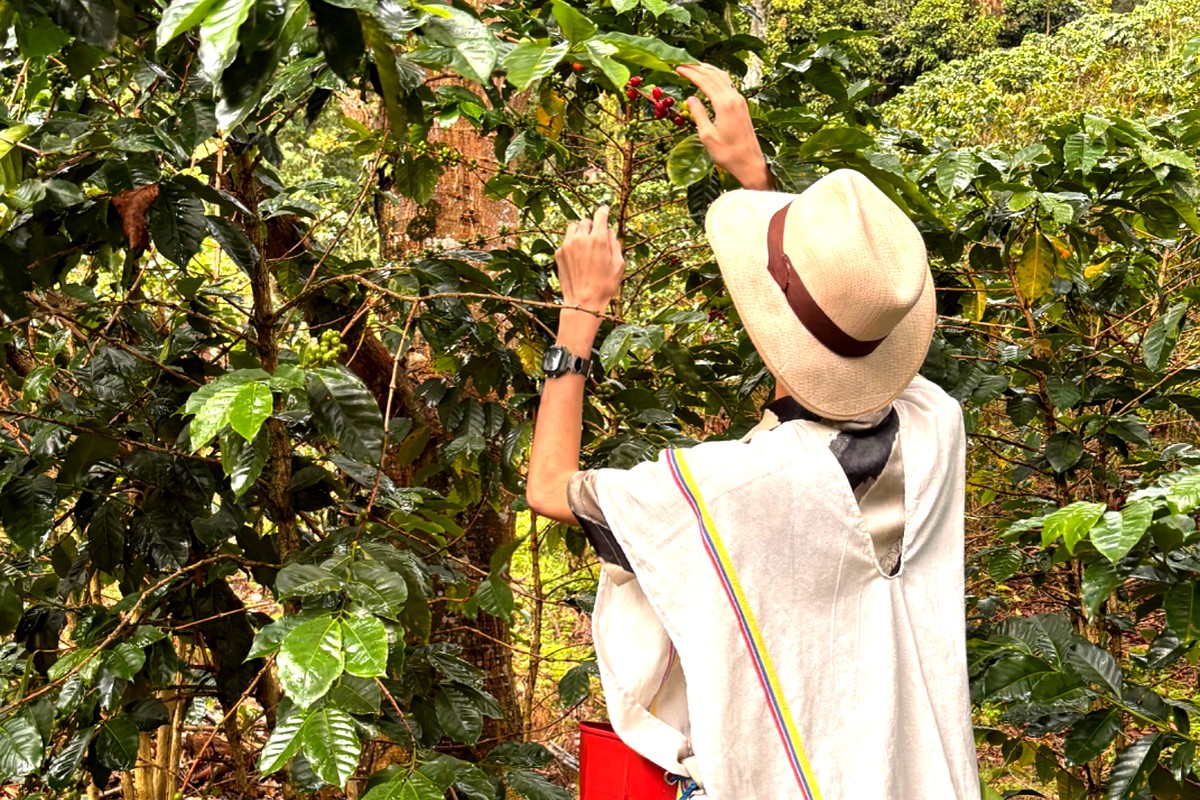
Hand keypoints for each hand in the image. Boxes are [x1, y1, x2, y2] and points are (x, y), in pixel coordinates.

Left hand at [555, 205, 624, 313]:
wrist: (582, 302)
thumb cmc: (604, 285)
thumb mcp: (618, 265)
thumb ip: (615, 244)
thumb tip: (609, 231)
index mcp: (598, 239)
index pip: (600, 215)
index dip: (604, 211)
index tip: (605, 210)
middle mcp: (581, 238)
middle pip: (586, 221)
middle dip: (592, 225)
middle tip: (596, 235)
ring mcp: (567, 245)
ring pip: (573, 227)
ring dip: (580, 231)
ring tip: (585, 242)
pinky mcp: (559, 253)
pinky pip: (566, 241)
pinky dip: (572, 243)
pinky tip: (577, 256)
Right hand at [676, 63, 771, 189]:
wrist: (750, 162)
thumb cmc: (727, 153)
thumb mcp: (707, 136)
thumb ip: (699, 114)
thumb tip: (691, 98)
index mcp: (724, 105)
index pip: (705, 82)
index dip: (690, 73)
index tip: (678, 69)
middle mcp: (734, 98)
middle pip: (715, 75)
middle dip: (698, 68)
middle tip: (683, 64)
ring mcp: (740, 101)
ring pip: (723, 77)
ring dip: (709, 70)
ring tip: (695, 67)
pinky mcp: (742, 106)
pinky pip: (728, 85)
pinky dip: (717, 78)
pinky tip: (711, 80)